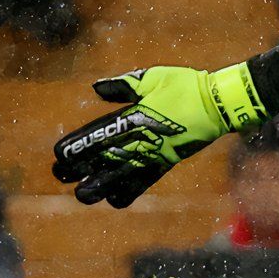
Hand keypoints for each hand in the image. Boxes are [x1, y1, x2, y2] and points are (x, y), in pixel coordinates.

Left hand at [51, 63, 265, 207]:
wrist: (218, 105)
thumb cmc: (184, 86)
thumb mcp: (150, 78)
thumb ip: (123, 86)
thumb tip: (96, 89)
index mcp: (133, 118)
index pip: (98, 136)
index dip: (77, 147)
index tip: (59, 154)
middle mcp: (140, 141)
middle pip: (102, 160)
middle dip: (79, 169)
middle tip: (59, 174)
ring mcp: (153, 155)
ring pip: (120, 178)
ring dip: (98, 187)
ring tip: (81, 194)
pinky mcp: (165, 164)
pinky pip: (143, 183)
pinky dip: (127, 192)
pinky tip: (113, 199)